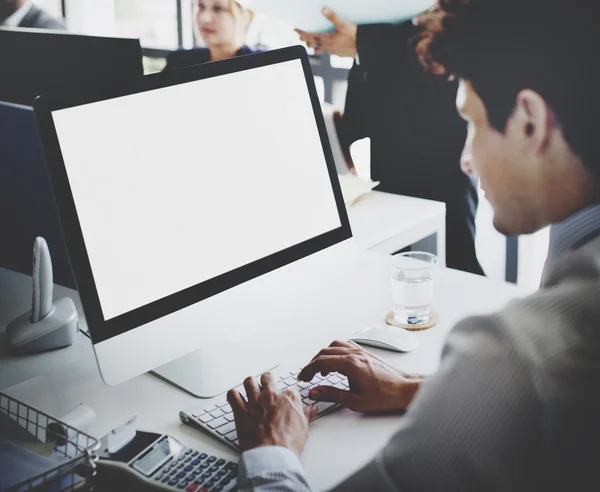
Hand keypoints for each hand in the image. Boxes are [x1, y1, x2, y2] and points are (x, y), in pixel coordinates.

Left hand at [227, 373, 317, 455]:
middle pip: (267, 378)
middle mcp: (271, 395)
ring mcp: (255, 401)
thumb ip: (306, 414)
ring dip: (249, 385)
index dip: (285, 395)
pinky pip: (233, 395)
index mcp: (288, 398)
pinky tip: (236, 400)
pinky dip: (233, 396)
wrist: (272, 455)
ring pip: (249, 381)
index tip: (284, 401)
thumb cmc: (288, 444)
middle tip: (266, 386)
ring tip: (250, 390)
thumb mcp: (304, 428)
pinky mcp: (241, 410)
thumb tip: (311, 409)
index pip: (288, 388)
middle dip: (266, 380)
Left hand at [295, 8, 357, 57]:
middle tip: (299, 35)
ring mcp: (331, 51)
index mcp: (326, 39)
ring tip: (308, 42)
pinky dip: (321, 49)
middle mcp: (327, 47)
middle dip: (305, 39)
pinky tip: (323, 47)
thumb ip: (333, 17)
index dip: (302, 33)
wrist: (363, 48)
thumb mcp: (343, 24)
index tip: (296, 29)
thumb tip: (324, 9)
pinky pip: (325, 52)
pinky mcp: (336, 53)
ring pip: (318, 49)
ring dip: (312, 45)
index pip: (310, 36)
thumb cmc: (354, 37)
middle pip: (312, 43)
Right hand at [298, 340, 423, 411]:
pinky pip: (345, 345)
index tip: (303, 378)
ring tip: (320, 370)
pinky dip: (334, 351)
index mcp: (350, 364)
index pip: (321, 362)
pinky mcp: (365, 353)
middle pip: (325, 352)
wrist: (404, 389)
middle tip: (307, 375)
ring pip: (334, 346)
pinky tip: (335, 362)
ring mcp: (360, 351)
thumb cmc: (384, 396)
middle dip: (312, 363)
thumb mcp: (354, 401)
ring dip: (323, 356)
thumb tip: (314, 392)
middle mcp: (354, 354)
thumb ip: (331, 394)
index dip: (308, 370)